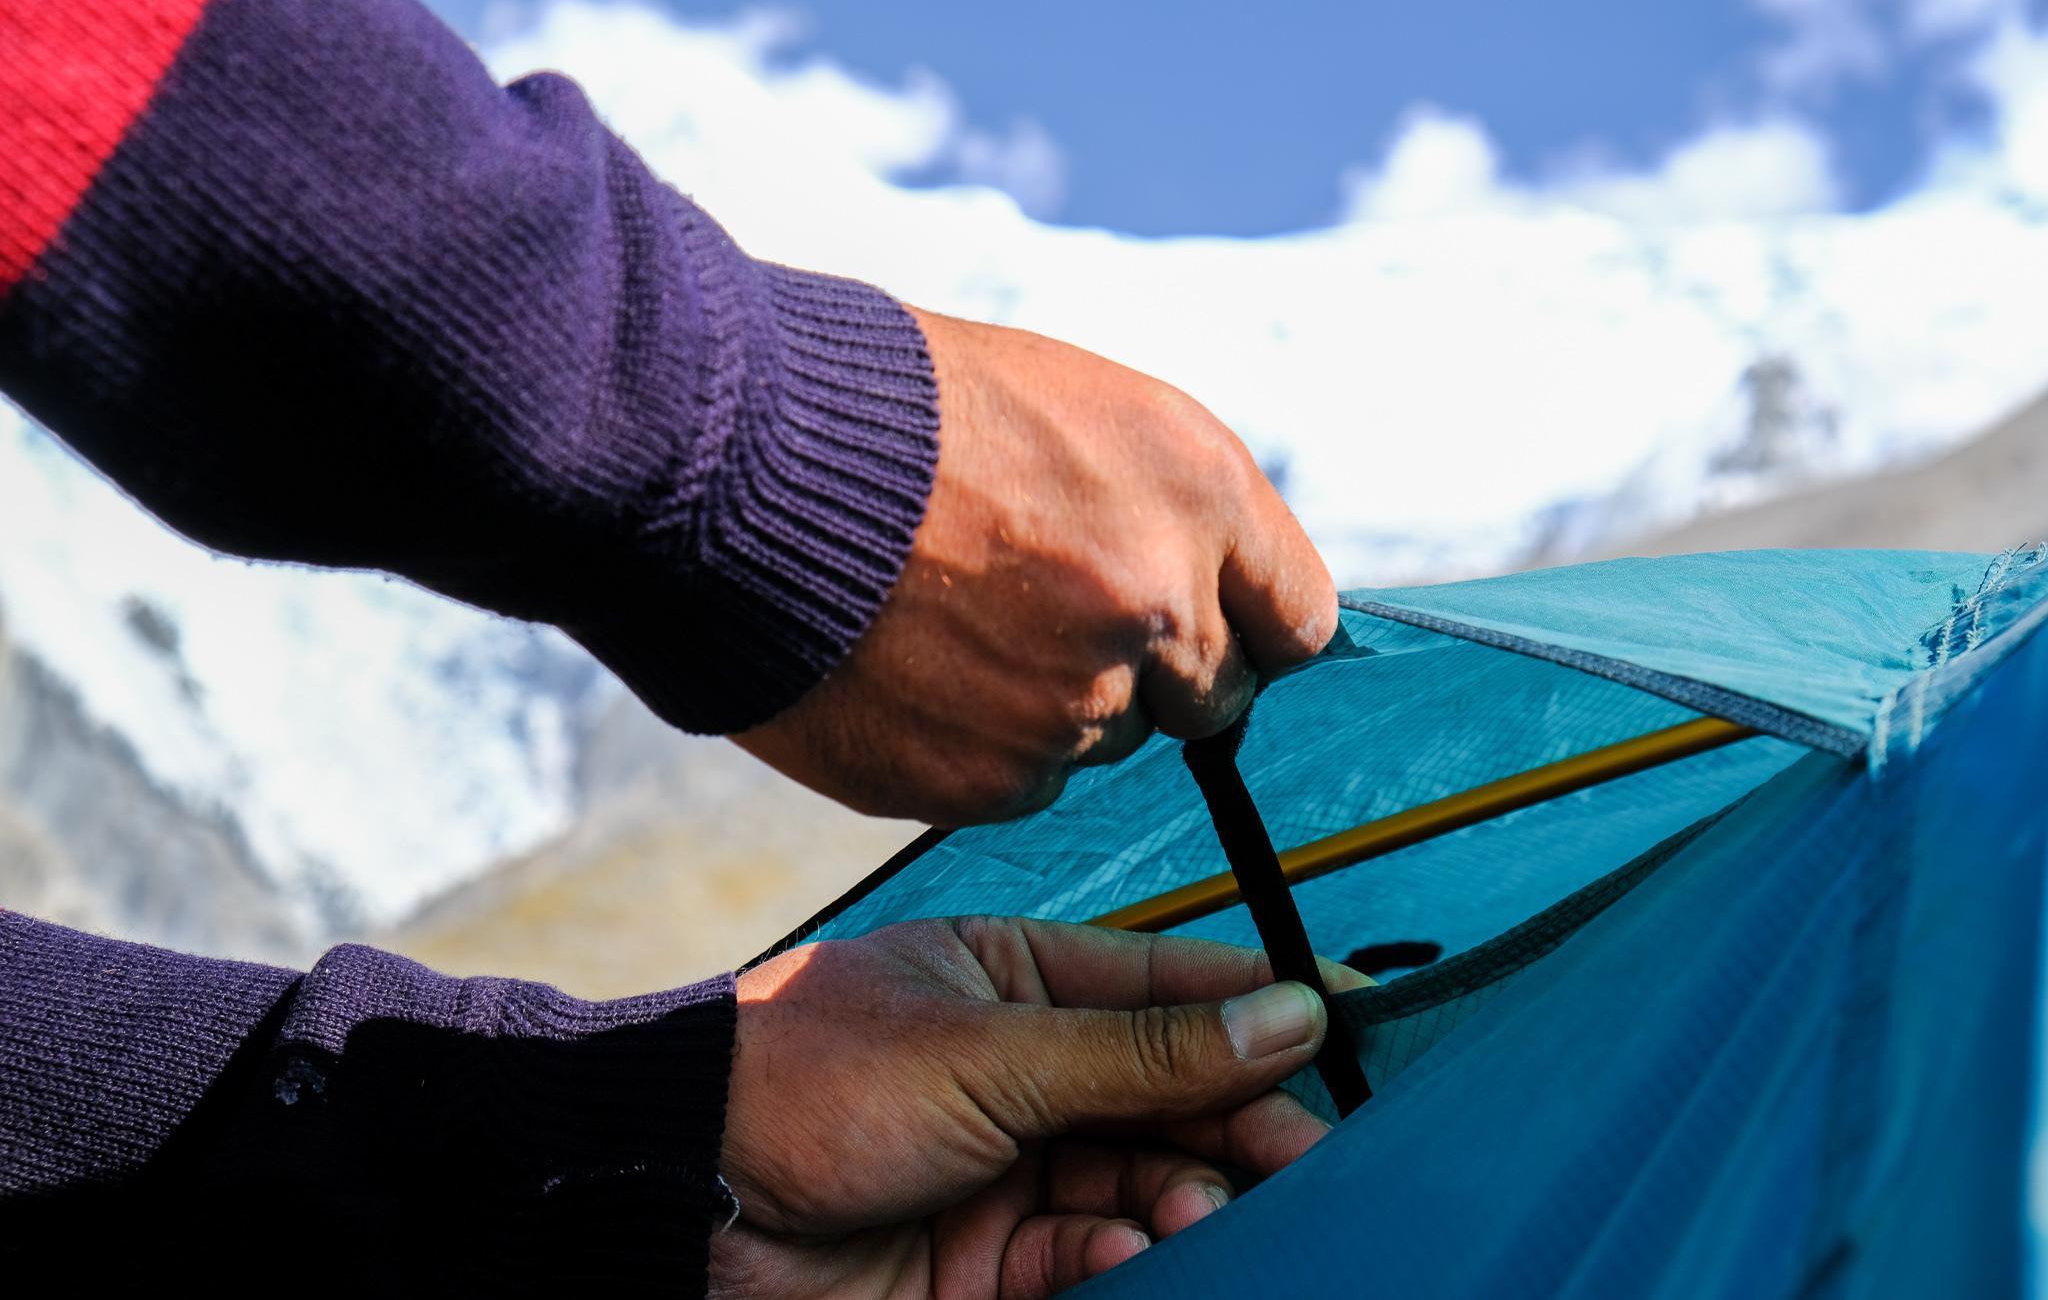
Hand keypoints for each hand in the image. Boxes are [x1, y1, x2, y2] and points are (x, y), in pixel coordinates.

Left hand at [711, 916, 1371, 1299]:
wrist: (676, 1207)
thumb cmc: (812, 1084)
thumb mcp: (990, 1050)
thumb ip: (1145, 1049)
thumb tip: (1288, 1010)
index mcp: (1017, 979)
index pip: (1169, 981)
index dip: (1261, 1002)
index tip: (1350, 1023)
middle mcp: (1024, 1069)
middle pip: (1172, 1094)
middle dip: (1237, 1125)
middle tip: (1303, 1158)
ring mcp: (1009, 1165)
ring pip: (1144, 1179)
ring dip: (1184, 1196)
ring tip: (1199, 1212)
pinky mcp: (990, 1260)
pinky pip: (1091, 1251)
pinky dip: (1123, 1252)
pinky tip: (1133, 1249)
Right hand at [734, 310, 1336, 824]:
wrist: (740, 459)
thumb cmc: (903, 410)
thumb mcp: (1079, 407)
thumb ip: (1176, 512)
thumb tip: (1225, 600)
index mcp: (1198, 491)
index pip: (1300, 620)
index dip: (1250, 625)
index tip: (1206, 623)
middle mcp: (1159, 605)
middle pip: (1214, 698)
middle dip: (1154, 669)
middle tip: (1051, 616)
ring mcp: (1076, 702)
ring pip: (1109, 741)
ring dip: (1058, 703)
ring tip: (955, 625)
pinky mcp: (990, 779)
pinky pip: (1026, 786)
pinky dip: (983, 747)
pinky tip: (917, 674)